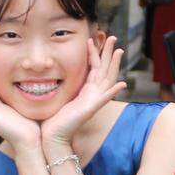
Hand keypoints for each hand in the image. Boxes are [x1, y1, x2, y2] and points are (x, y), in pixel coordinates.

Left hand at [42, 34, 125, 151]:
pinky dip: (113, 92)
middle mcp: (92, 95)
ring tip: (119, 51)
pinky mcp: (90, 110)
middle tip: (112, 37)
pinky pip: (104, 99)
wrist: (52, 137)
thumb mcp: (60, 97)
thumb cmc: (52, 119)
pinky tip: (122, 84)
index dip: (94, 53)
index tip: (92, 39)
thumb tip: (53, 74)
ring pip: (108, 79)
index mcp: (85, 91)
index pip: (93, 68)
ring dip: (114, 65)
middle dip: (108, 53)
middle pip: (105, 69)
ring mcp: (93, 102)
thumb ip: (63, 86)